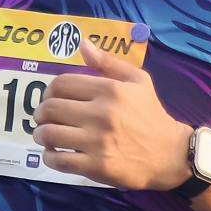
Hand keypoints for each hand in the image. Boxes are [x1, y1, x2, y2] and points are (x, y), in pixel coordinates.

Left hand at [33, 40, 192, 191]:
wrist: (170, 154)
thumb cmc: (151, 115)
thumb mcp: (138, 81)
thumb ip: (109, 63)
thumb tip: (82, 44)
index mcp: (110, 90)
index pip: (61, 84)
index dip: (49, 91)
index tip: (51, 99)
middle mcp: (101, 114)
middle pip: (50, 108)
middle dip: (40, 113)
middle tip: (43, 119)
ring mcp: (97, 142)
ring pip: (50, 134)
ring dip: (41, 135)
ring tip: (45, 136)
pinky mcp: (96, 166)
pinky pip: (59, 160)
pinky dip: (49, 157)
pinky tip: (53, 154)